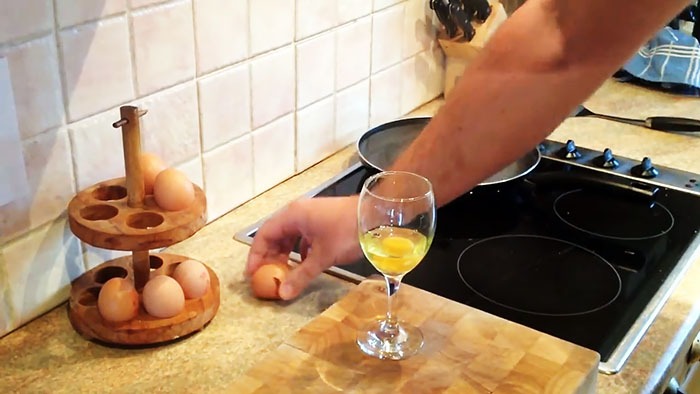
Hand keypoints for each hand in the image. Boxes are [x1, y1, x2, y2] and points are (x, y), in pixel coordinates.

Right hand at [245, 196, 361, 299]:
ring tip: (283, 273)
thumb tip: (283, 293)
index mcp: (293, 215)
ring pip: (289, 236)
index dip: (256, 254)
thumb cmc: (347, 231)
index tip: (252, 273)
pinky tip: (303, 265)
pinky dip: (299, 251)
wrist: (375, 216)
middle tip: (267, 276)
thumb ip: (301, 275)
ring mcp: (311, 216)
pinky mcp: (323, 221)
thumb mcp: (322, 256)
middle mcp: (298, 212)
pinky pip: (303, 236)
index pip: (264, 234)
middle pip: (275, 235)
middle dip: (270, 256)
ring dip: (285, 254)